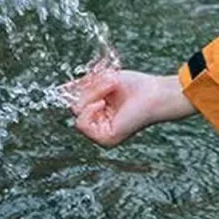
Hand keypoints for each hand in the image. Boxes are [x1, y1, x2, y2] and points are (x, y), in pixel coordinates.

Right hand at [62, 65, 196, 147]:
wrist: (156, 93)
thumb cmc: (137, 86)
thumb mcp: (105, 81)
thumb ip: (84, 85)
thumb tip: (62, 89)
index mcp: (99, 112)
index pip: (75, 102)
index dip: (74, 90)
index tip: (79, 80)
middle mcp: (99, 124)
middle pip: (75, 105)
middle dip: (90, 88)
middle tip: (109, 79)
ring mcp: (101, 133)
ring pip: (77, 111)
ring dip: (93, 93)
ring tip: (112, 85)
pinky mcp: (105, 139)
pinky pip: (82, 124)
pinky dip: (90, 110)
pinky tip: (103, 103)